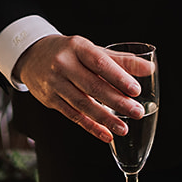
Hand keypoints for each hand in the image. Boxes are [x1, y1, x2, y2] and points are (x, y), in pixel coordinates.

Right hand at [15, 34, 152, 143]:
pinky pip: (73, 115)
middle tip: (137, 111)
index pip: (100, 63)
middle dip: (117, 101)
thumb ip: (121, 60)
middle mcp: (63, 64)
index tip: (136, 90)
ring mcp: (55, 83)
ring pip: (83, 104)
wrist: (32, 56)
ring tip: (124, 128)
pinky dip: (91, 127)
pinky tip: (106, 134)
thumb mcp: (92, 50)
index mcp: (77, 47)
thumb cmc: (69, 52)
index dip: (118, 77)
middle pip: (92, 86)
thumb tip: (149, 68)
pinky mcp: (51, 100)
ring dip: (105, 119)